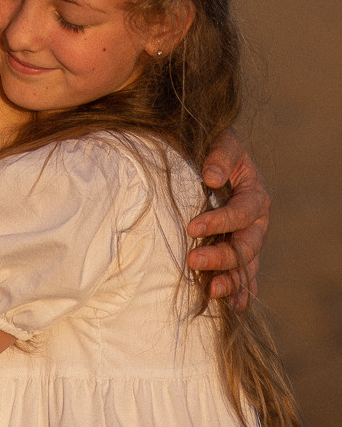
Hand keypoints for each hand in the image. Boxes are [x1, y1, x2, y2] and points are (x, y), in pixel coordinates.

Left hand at [187, 129, 270, 309]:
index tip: (192, 228)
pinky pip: (247, 276)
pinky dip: (242, 292)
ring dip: (231, 281)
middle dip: (221, 257)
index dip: (219, 222)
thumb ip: (220, 158)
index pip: (241, 214)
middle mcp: (257, 223)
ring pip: (247, 267)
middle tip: (193, 261)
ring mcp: (251, 240)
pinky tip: (234, 306)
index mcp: (256, 196)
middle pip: (246, 246)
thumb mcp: (223, 144)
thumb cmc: (218, 149)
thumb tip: (211, 177)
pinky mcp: (241, 252)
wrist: (217, 158)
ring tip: (211, 291)